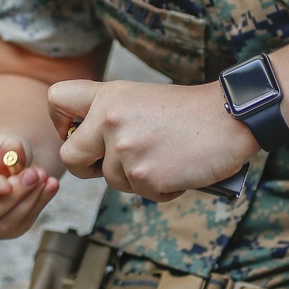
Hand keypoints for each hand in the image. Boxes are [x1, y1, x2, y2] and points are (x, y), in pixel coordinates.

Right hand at [0, 132, 58, 238]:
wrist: (7, 162)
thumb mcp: (0, 141)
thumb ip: (5, 148)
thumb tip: (10, 158)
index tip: (6, 183)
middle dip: (12, 196)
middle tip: (35, 174)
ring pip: (3, 225)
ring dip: (29, 202)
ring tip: (44, 177)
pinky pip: (20, 226)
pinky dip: (38, 206)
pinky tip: (50, 187)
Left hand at [47, 78, 257, 200]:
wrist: (231, 117)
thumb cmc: (190, 111)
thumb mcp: (141, 98)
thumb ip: (111, 115)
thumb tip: (90, 144)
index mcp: (108, 96)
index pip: (57, 99)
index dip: (61, 122)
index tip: (77, 132)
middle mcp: (109, 121)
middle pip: (69, 157)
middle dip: (87, 167)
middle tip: (111, 164)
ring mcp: (125, 151)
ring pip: (111, 180)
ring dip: (135, 177)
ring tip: (164, 158)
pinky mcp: (144, 176)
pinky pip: (141, 193)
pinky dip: (160, 188)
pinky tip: (178, 169)